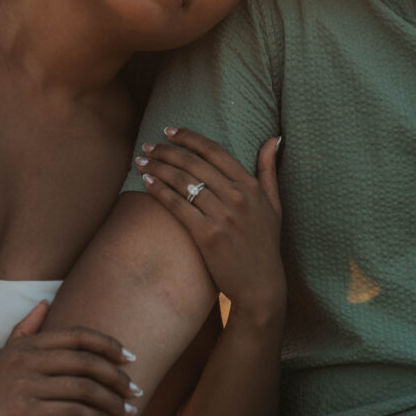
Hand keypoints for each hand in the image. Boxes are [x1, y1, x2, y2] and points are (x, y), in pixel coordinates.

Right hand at [0, 302, 140, 415]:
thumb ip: (23, 331)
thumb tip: (45, 303)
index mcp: (26, 345)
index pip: (78, 336)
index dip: (108, 344)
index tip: (129, 357)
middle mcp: (28, 360)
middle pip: (86, 361)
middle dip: (118, 375)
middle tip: (137, 389)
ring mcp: (24, 385)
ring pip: (82, 388)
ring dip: (111, 400)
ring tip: (126, 411)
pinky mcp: (21, 413)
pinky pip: (67, 412)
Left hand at [135, 127, 284, 323]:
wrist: (260, 284)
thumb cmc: (265, 243)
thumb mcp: (273, 203)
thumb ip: (269, 169)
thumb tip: (274, 138)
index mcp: (250, 185)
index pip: (214, 151)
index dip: (189, 138)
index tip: (170, 131)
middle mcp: (236, 196)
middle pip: (193, 163)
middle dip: (166, 150)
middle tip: (147, 145)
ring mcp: (222, 216)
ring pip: (182, 182)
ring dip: (157, 167)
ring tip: (141, 160)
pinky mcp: (207, 235)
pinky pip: (178, 206)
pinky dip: (159, 191)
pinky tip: (146, 182)